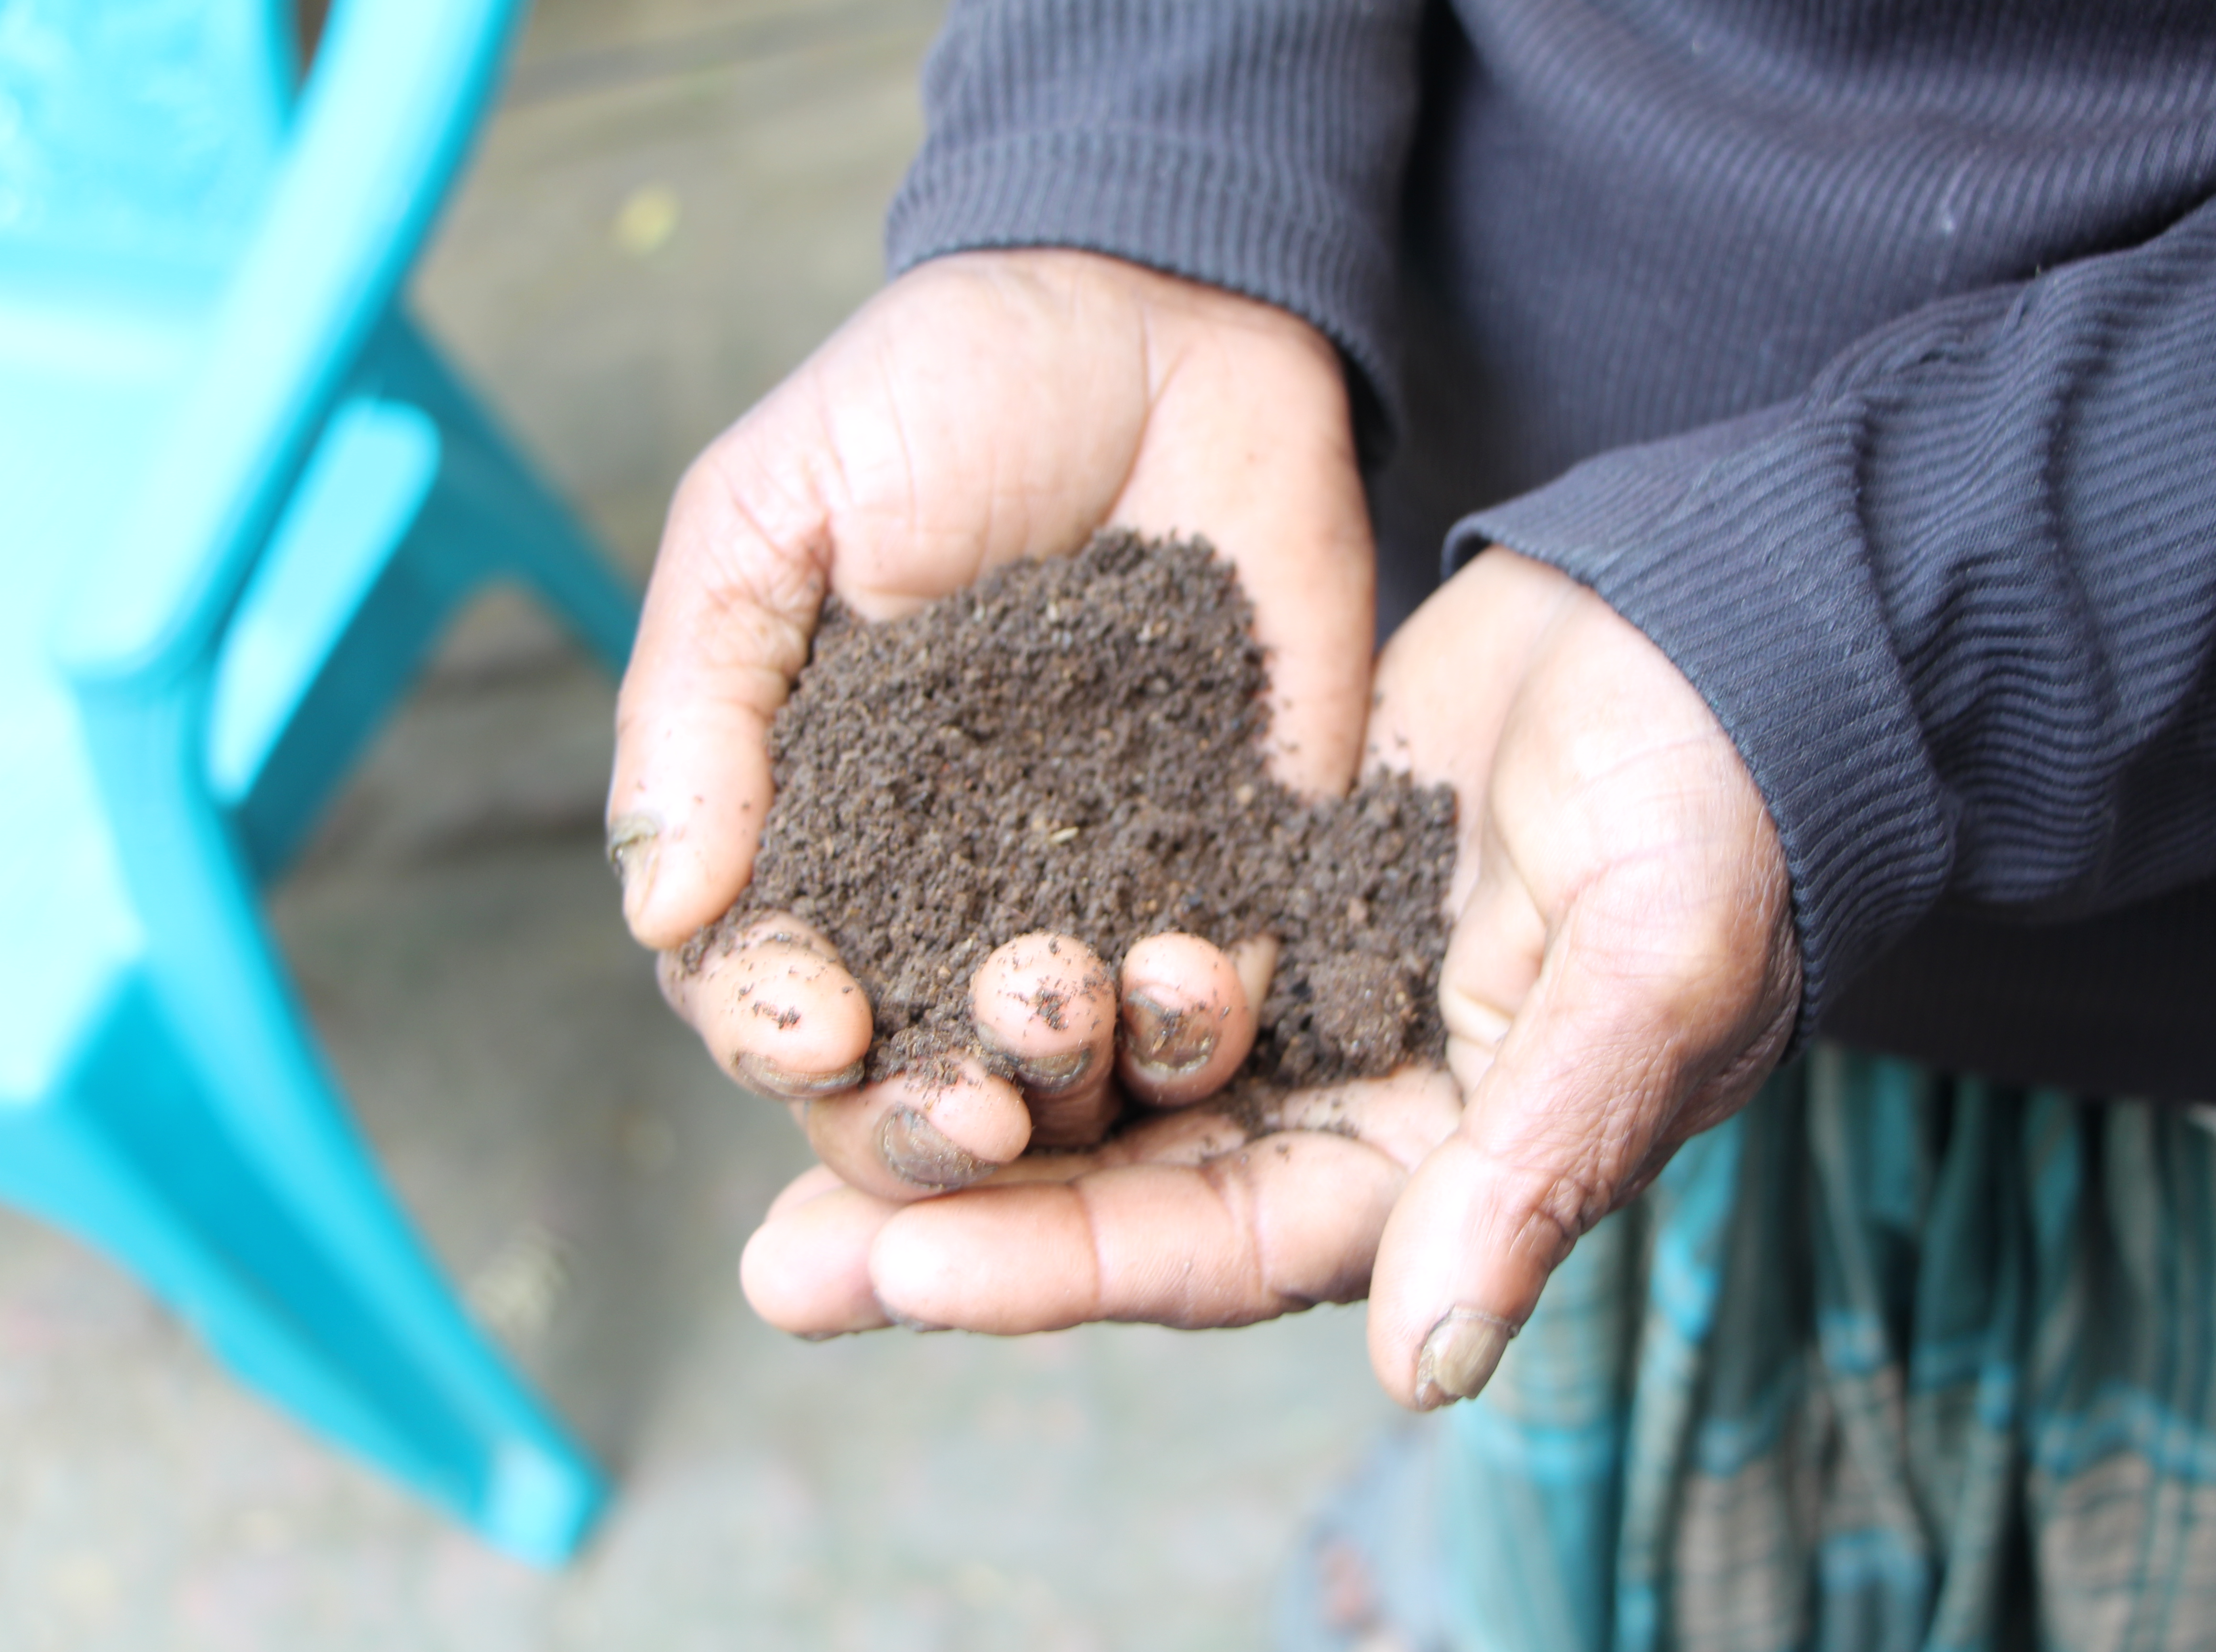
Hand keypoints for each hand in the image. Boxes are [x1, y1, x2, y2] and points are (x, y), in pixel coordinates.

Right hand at [606, 250, 1375, 1192]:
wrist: (1160, 317)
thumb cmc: (936, 397)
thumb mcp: (771, 516)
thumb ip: (700, 703)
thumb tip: (662, 906)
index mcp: (821, 837)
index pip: (774, 993)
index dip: (779, 1035)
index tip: (812, 1030)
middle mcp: (955, 897)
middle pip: (921, 1077)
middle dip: (926, 1123)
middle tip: (961, 1115)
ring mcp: (1104, 890)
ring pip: (1074, 1068)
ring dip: (1066, 1087)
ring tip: (1066, 1028)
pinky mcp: (1241, 860)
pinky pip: (1228, 985)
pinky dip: (1211, 1014)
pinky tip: (1199, 985)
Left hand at [742, 550, 1802, 1411]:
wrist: (1707, 633)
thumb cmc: (1718, 806)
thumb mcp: (1651, 969)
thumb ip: (1542, 1155)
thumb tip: (1429, 1367)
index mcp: (1442, 1166)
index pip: (1234, 1250)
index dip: (1071, 1269)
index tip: (905, 1271)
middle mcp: (1348, 1110)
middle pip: (1134, 1202)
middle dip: (963, 1235)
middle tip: (784, 1269)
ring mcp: (1290, 1005)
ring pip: (1096, 1094)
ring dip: (951, 1121)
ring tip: (783, 1140)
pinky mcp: (1249, 896)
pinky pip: (1103, 962)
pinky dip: (995, 982)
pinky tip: (875, 980)